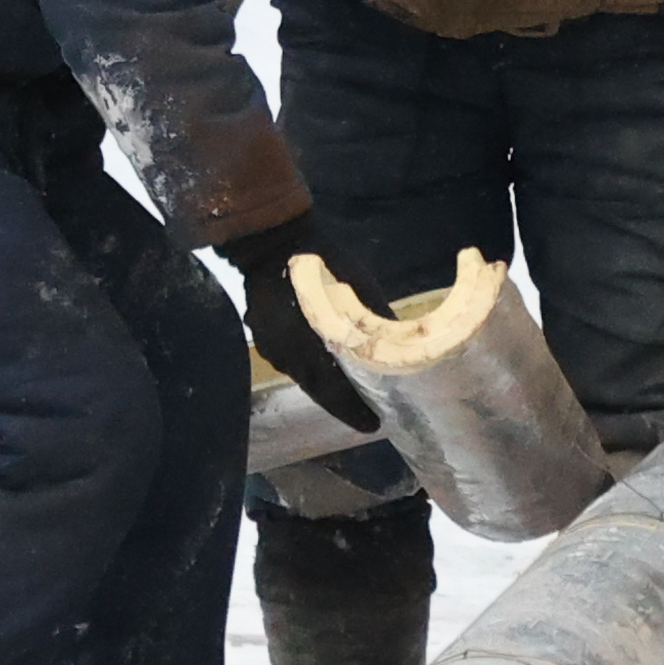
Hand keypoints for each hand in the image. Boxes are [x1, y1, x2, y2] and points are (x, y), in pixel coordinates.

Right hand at [215, 217, 381, 433]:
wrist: (272, 238)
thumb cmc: (322, 259)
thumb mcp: (358, 283)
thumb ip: (373, 316)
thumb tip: (398, 343)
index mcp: (308, 342)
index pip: (332, 389)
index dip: (353, 410)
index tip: (373, 426)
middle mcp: (286, 353)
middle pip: (317, 390)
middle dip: (342, 405)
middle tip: (366, 418)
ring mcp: (271, 346)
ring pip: (303, 378)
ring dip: (326, 390)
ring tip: (351, 400)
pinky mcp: (265, 337)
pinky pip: (291, 363)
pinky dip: (311, 371)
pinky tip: (326, 373)